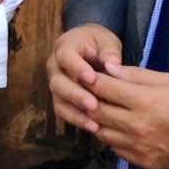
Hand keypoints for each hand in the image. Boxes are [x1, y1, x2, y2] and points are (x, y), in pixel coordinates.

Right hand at [47, 24, 123, 139]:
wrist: (89, 49)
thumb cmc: (98, 43)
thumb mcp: (106, 41)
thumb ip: (109, 51)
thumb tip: (113, 65)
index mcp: (64, 48)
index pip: (65, 57)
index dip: (76, 68)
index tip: (92, 78)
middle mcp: (55, 67)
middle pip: (58, 83)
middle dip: (75, 95)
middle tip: (93, 105)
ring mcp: (56, 85)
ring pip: (59, 100)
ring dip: (76, 112)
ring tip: (94, 122)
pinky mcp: (61, 99)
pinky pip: (64, 112)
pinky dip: (77, 120)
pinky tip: (94, 127)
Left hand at [93, 62, 168, 168]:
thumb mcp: (167, 80)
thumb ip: (135, 75)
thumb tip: (109, 68)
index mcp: (142, 101)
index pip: (102, 88)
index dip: (91, 80)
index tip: (87, 77)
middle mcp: (136, 126)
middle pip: (96, 112)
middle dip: (88, 101)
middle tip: (89, 94)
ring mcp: (138, 147)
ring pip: (102, 133)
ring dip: (98, 121)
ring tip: (104, 112)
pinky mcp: (143, 162)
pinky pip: (115, 149)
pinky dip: (112, 138)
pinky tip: (119, 129)